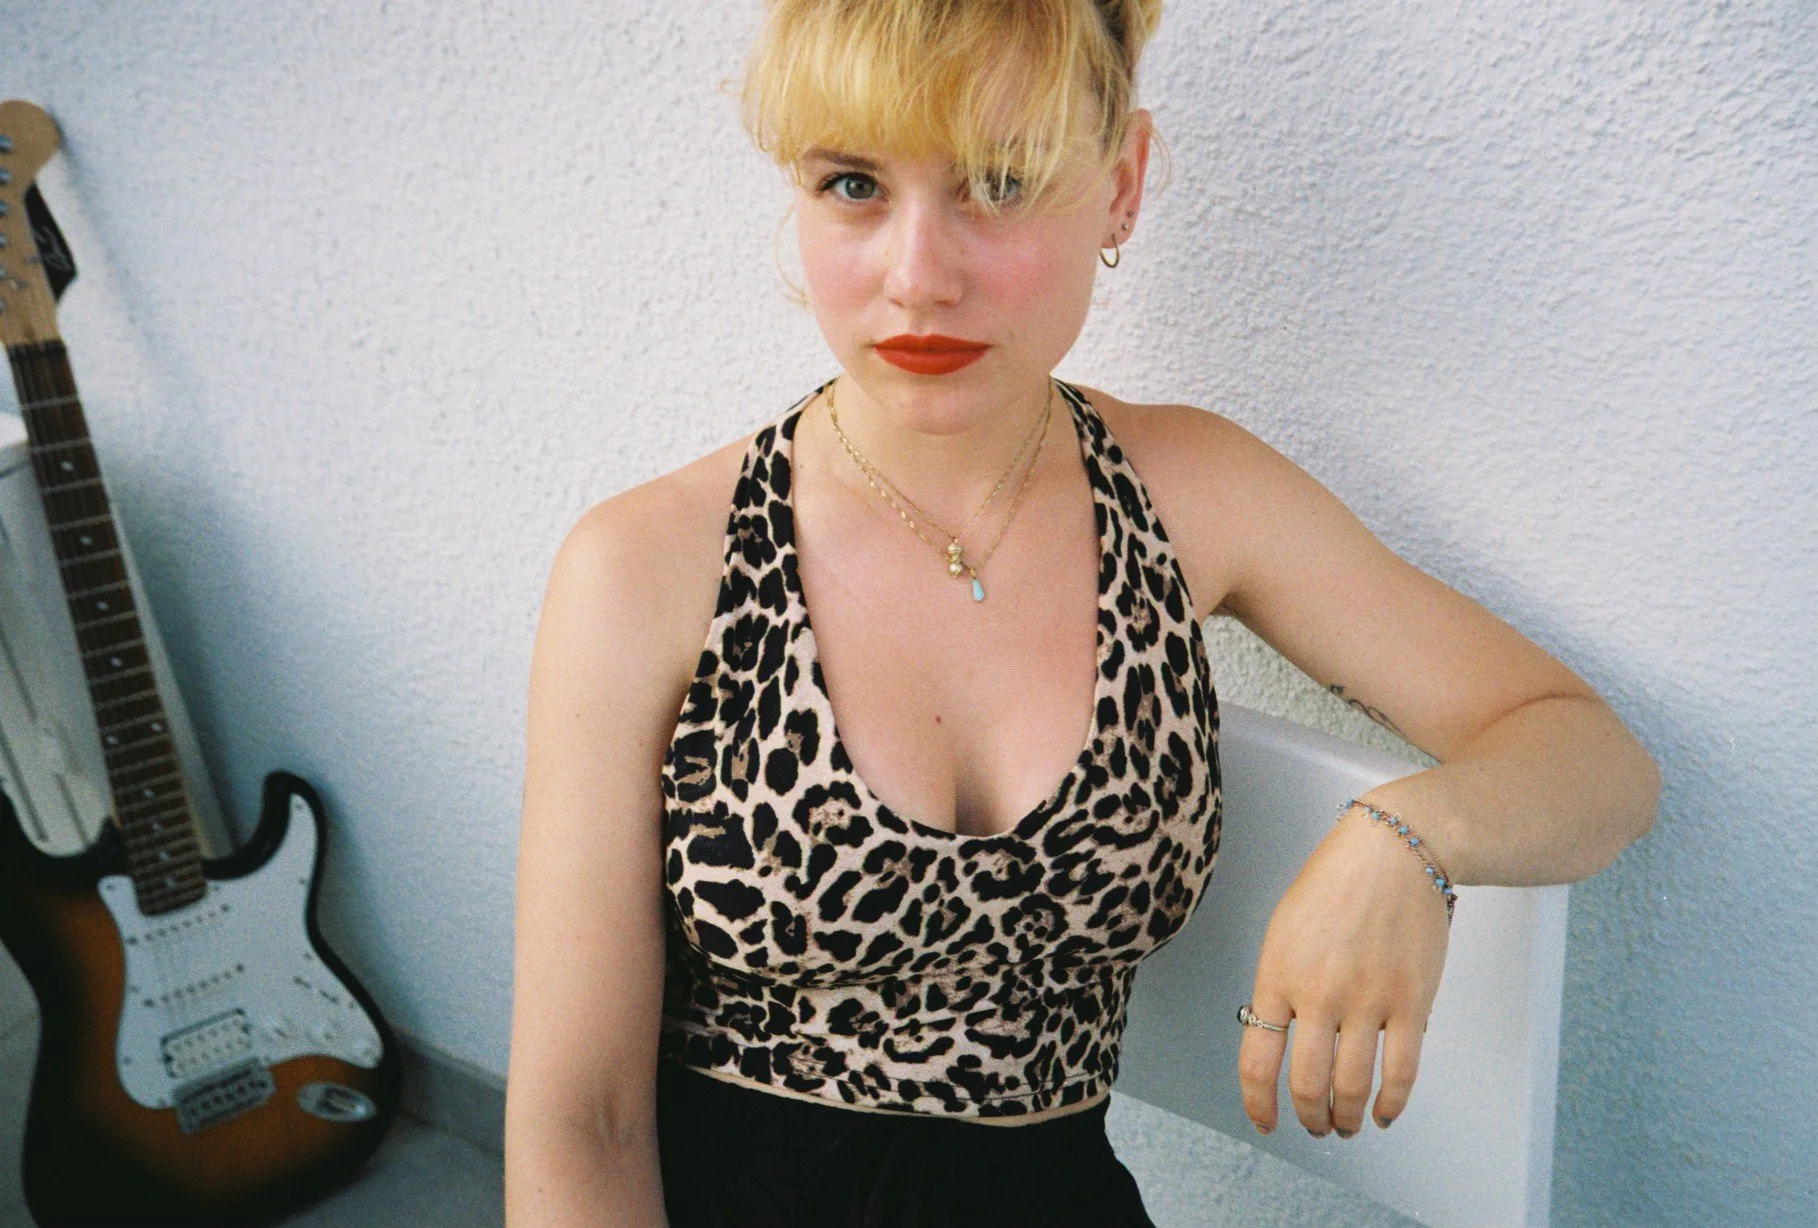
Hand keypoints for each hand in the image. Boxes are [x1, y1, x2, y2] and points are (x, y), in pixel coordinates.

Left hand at [1237, 805, 1450, 1136]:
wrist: (1393, 851)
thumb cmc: (1335, 882)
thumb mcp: (1284, 931)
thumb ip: (1281, 986)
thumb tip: (1283, 1037)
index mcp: (1278, 976)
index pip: (1257, 1060)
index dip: (1259, 1104)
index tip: (1265, 1122)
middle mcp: (1319, 995)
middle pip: (1308, 1085)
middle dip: (1308, 1118)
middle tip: (1313, 1126)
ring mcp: (1368, 1002)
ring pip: (1353, 1087)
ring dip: (1346, 1118)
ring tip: (1344, 1125)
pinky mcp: (1411, 1003)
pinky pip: (1401, 1072)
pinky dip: (1392, 1104)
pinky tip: (1383, 1114)